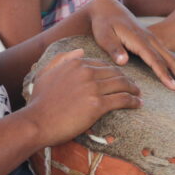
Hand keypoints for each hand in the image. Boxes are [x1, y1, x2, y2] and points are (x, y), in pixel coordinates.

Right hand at [27, 49, 141, 145]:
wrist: (36, 122)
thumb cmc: (39, 101)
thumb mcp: (46, 73)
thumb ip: (62, 59)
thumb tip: (80, 52)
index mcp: (76, 63)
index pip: (102, 64)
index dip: (113, 71)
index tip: (119, 78)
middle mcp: (86, 72)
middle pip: (115, 72)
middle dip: (126, 79)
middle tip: (133, 86)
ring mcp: (93, 88)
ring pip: (121, 84)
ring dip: (133, 89)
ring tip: (138, 94)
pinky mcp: (97, 104)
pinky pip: (122, 99)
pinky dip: (133, 101)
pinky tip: (137, 103)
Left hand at [86, 0, 174, 92]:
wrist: (109, 9)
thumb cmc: (104, 24)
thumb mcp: (103, 35)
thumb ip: (113, 48)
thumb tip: (123, 61)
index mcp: (139, 39)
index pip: (154, 59)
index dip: (164, 74)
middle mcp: (151, 40)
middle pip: (171, 60)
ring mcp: (155, 41)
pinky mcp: (155, 43)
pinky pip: (173, 56)